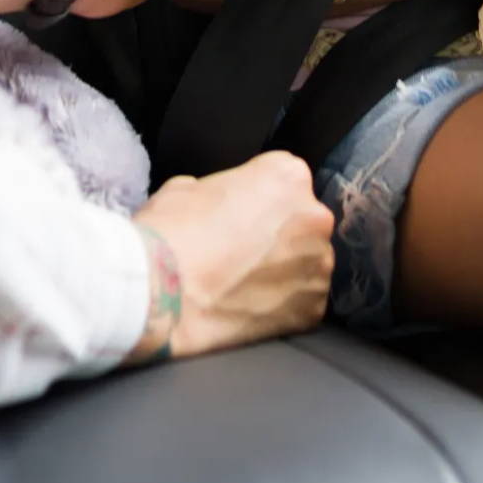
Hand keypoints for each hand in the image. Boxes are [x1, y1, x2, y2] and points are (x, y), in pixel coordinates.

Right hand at [127, 152, 333, 362]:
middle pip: (303, 220)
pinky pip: (304, 300)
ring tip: (245, 282)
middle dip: (279, 234)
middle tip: (243, 250)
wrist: (165, 293)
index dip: (259, 199)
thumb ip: (224, 191)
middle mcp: (313, 216)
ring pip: (308, 262)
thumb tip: (222, 204)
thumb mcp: (190, 185)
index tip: (241, 214)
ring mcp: (317, 265)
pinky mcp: (313, 308)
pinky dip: (284, 304)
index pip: (284, 179)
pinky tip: (252, 305)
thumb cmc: (173, 231)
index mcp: (287, 175)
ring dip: (285, 270)